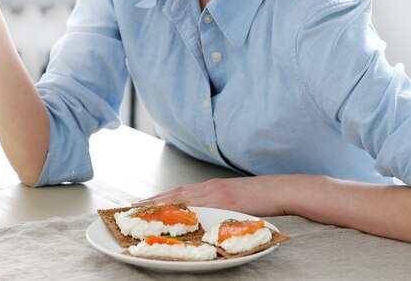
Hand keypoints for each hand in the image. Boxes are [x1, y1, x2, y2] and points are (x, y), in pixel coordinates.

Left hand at [135, 175, 292, 216]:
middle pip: (174, 195)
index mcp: (211, 189)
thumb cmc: (261, 200)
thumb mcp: (234, 202)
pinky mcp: (224, 199)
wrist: (281, 190)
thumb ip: (218, 207)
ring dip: (159, 203)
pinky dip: (180, 207)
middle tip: (129, 208)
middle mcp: (209, 188)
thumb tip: (203, 220)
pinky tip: (168, 211)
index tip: (139, 204)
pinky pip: (198, 205)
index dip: (158, 199)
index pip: (178, 194)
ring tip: (139, 210)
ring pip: (181, 198)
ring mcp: (215, 193)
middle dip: (151, 201)